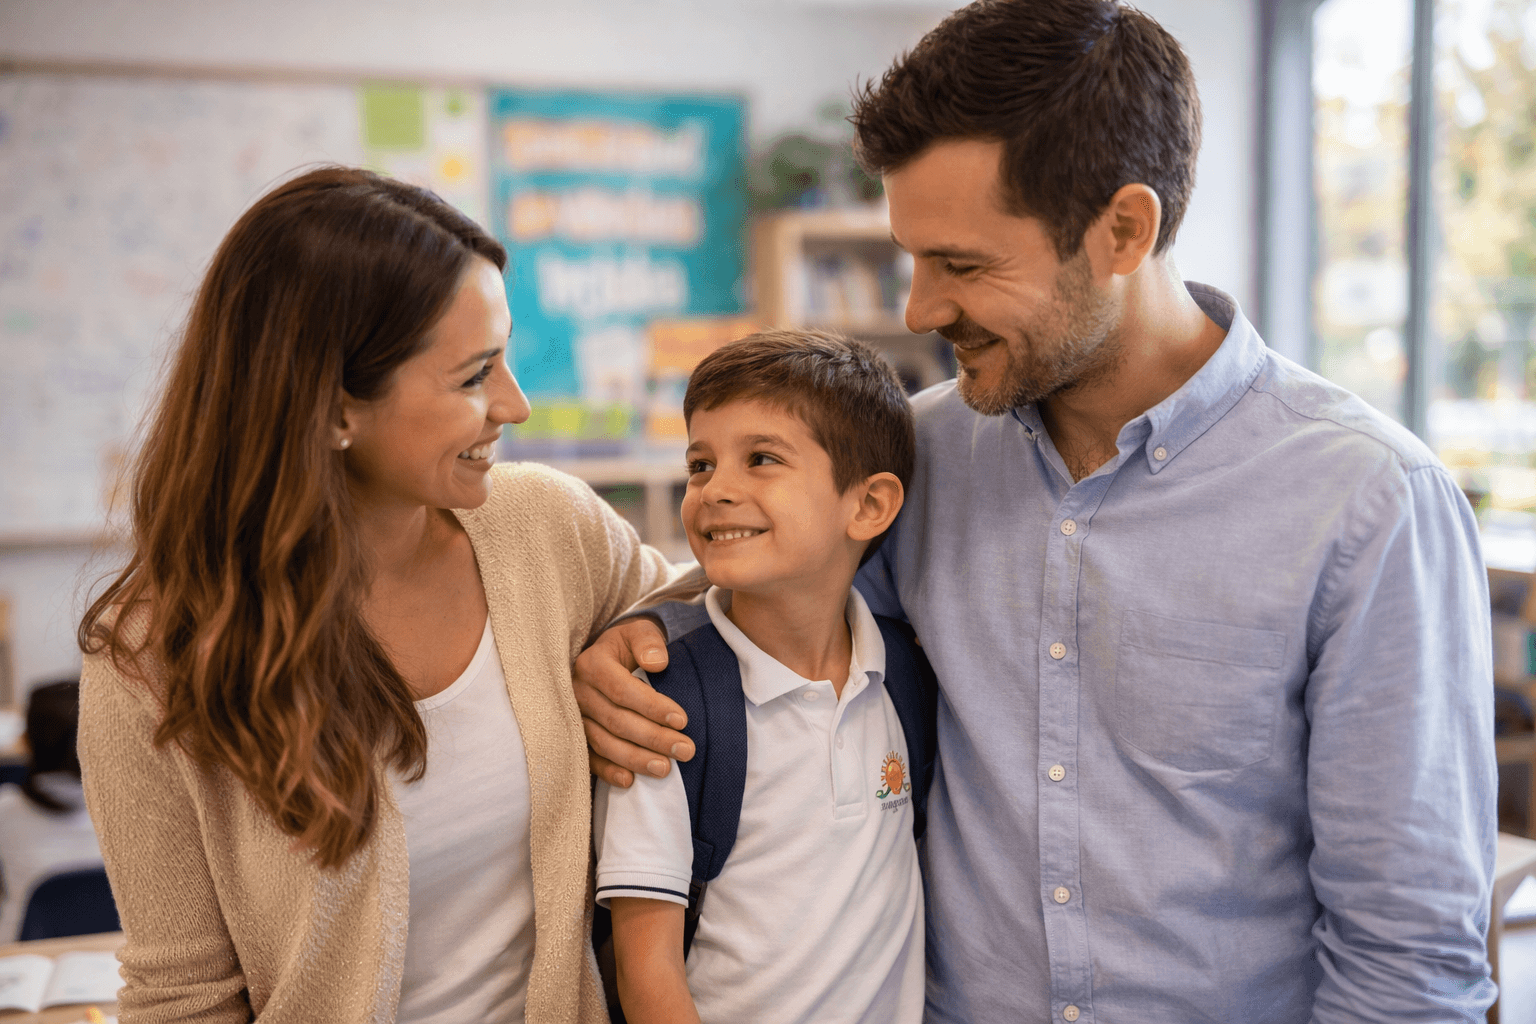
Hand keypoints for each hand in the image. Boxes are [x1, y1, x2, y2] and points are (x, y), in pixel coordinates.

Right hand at [576, 616, 694, 786]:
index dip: (652, 707)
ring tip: (665, 768)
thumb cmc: (628, 646)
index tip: (682, 720)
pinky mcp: (575, 736)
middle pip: (616, 720)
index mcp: (592, 664)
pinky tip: (629, 781)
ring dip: (635, 759)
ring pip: (603, 742)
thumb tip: (658, 662)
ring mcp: (574, 716)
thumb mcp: (639, 632)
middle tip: (685, 749)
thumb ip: (649, 641)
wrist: (607, 657)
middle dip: (653, 738)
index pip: (622, 690)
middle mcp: (577, 691)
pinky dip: (607, 772)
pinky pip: (589, 758)